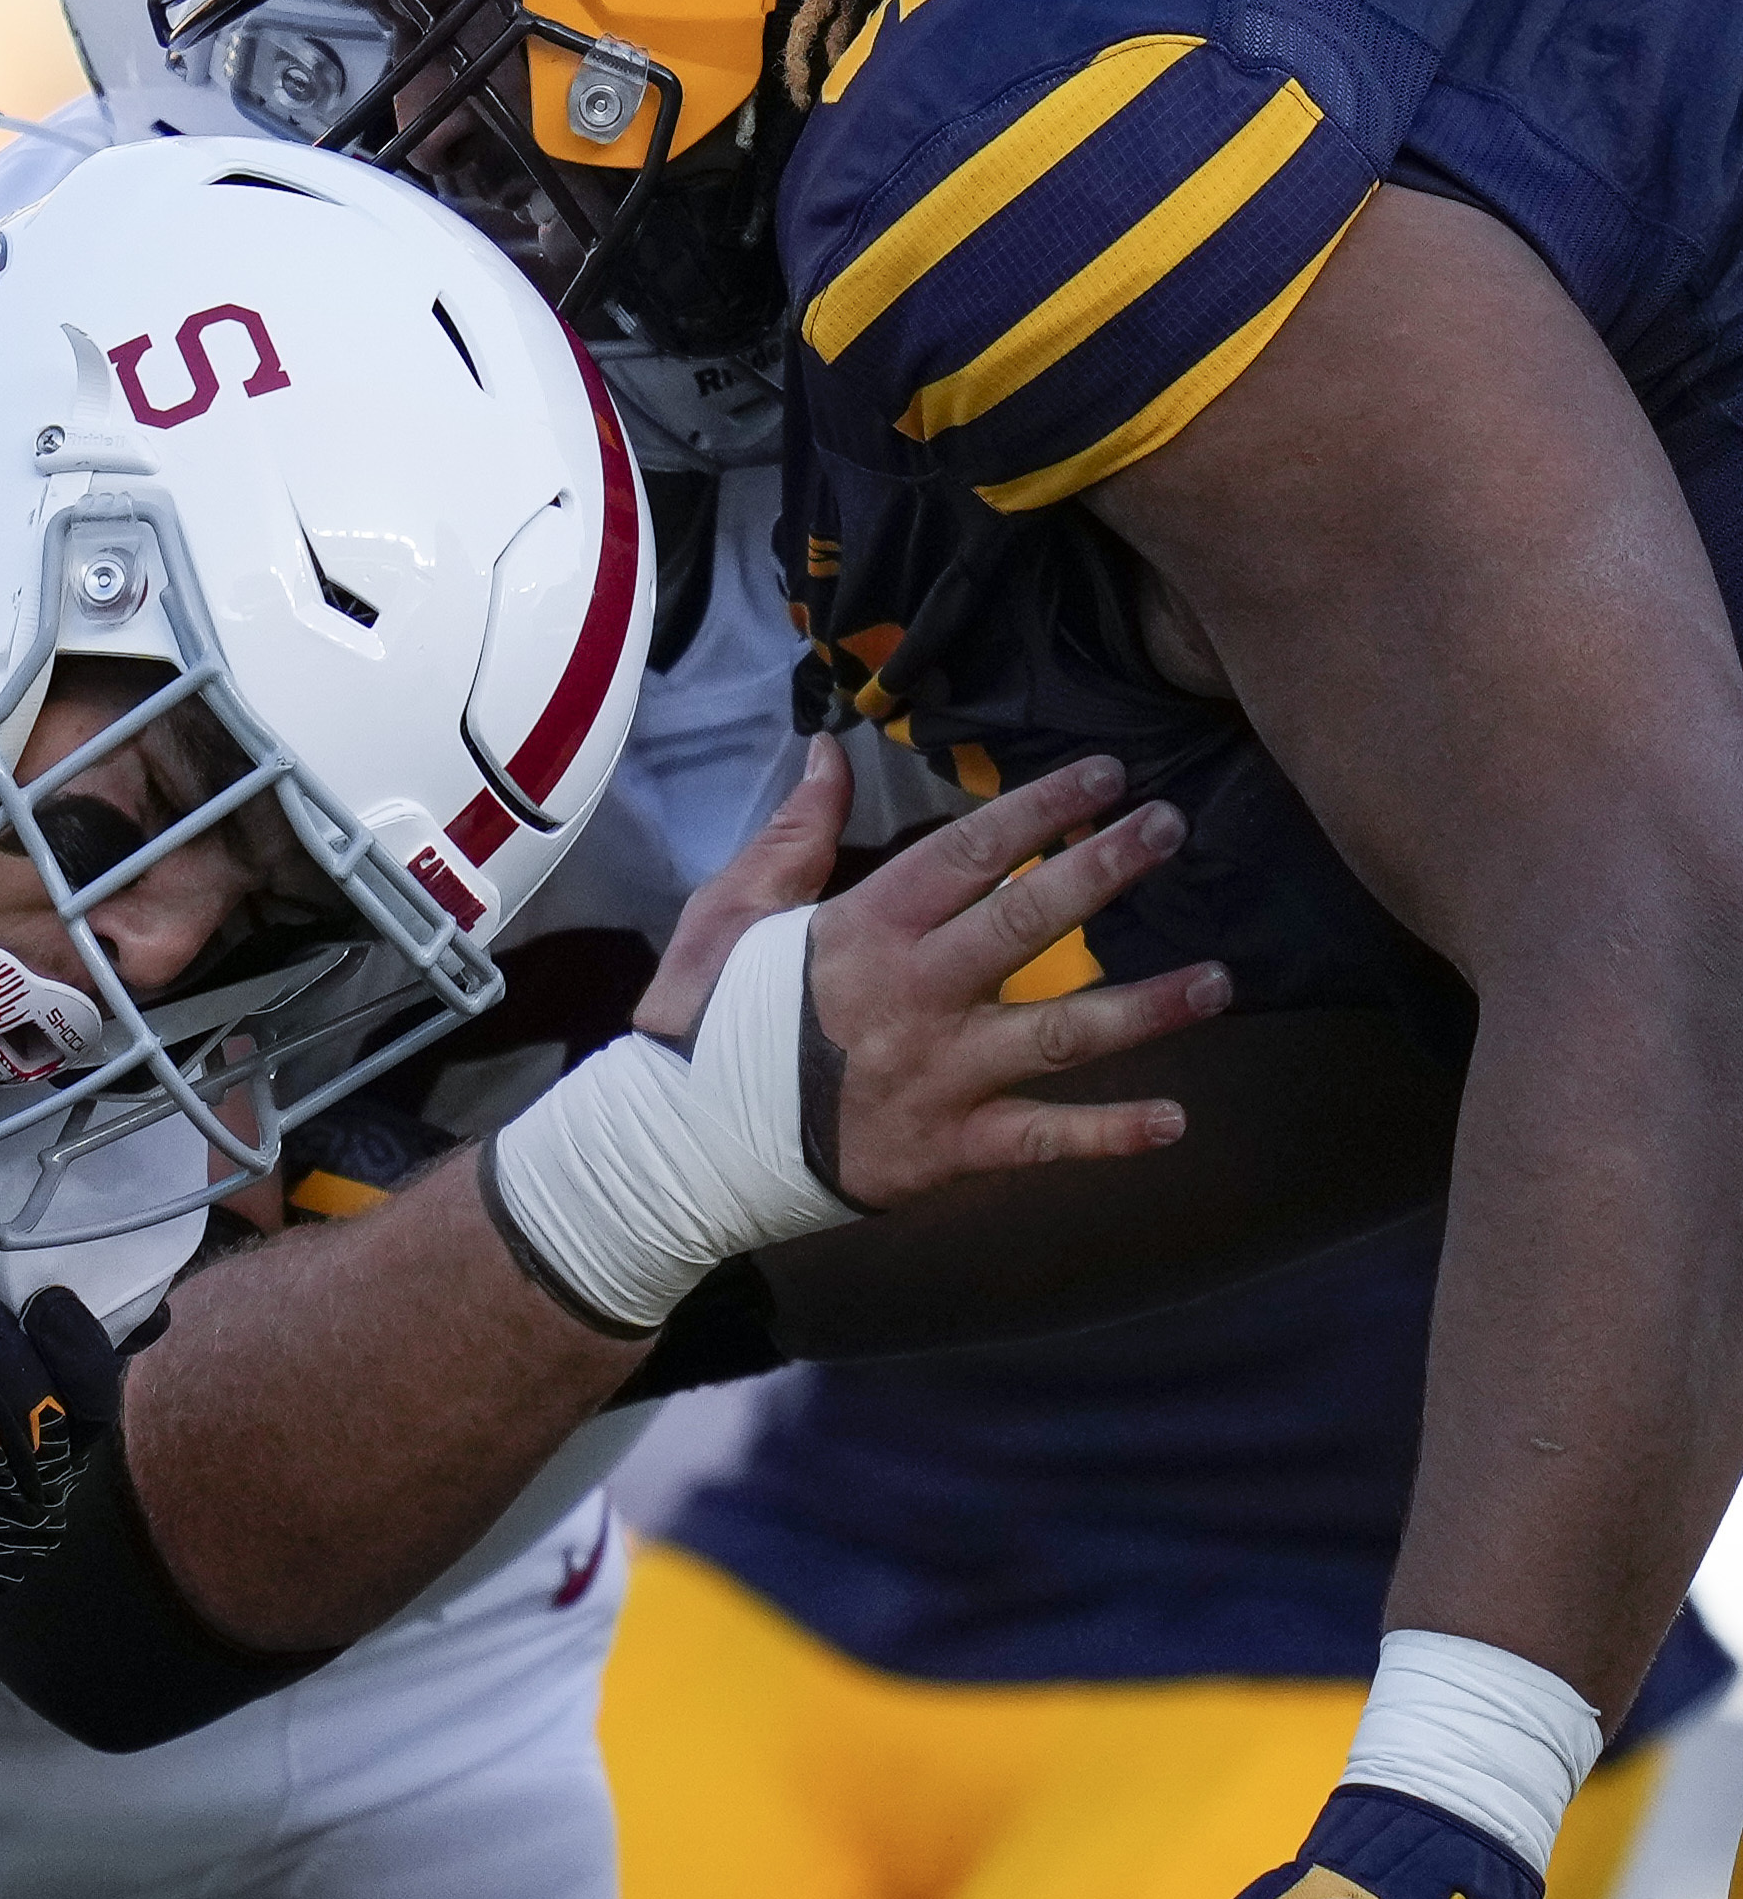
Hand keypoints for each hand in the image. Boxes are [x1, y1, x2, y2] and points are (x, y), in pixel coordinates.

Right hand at [639, 737, 1228, 1208]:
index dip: (1040, 810)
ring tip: (1220, 981)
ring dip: (1146, 1007)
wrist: (679, 1148)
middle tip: (1173, 828)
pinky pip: (1042, 1140)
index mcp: (862, 931)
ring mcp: (938, 1073)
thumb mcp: (729, 913)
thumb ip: (793, 834)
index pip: (965, 853)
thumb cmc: (705, 1023)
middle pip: (1027, 922)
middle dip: (1104, 870)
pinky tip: (1177, 1120)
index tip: (1107, 776)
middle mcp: (912, 994)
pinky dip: (1111, 1135)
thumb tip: (831, 750)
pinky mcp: (948, 1146)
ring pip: (1061, 1033)